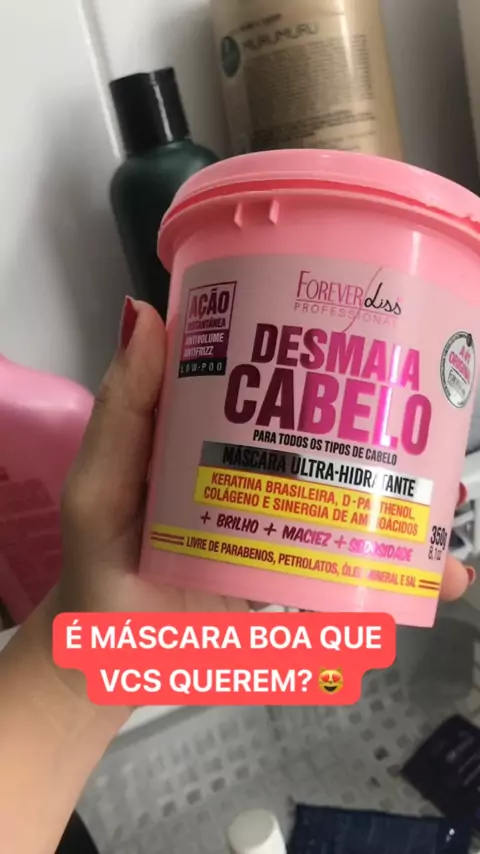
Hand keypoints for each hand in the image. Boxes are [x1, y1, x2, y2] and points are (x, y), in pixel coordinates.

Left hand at [57, 297, 472, 620]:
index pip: (274, 383)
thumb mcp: (102, 481)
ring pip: (353, 507)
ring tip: (450, 506)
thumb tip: (147, 312)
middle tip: (434, 432)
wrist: (110, 661)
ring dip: (407, 507)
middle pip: (331, 445)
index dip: (324, 361)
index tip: (375, 344)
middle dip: (390, 438)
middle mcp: (254, 473)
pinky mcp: (289, 582)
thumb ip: (123, 410)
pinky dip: (394, 579)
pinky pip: (349, 572)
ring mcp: (278, 529)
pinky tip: (435, 583)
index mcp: (212, 436)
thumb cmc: (100, 562)